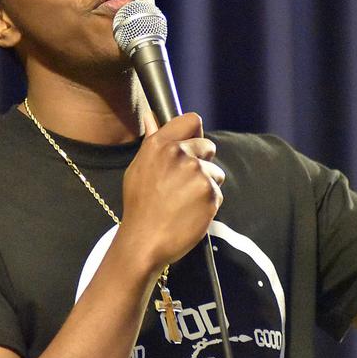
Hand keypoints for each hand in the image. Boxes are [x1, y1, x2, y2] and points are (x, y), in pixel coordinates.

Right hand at [119, 112, 224, 269]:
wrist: (144, 240)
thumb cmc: (140, 206)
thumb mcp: (138, 168)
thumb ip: (152, 141)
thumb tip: (150, 117)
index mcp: (160, 145)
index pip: (191, 121)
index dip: (194, 134)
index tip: (192, 147)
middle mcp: (180, 154)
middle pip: (208, 147)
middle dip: (202, 162)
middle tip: (185, 184)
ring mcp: (197, 173)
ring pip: (215, 172)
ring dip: (206, 185)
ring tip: (185, 201)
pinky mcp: (210, 193)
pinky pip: (217, 192)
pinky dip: (208, 203)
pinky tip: (191, 212)